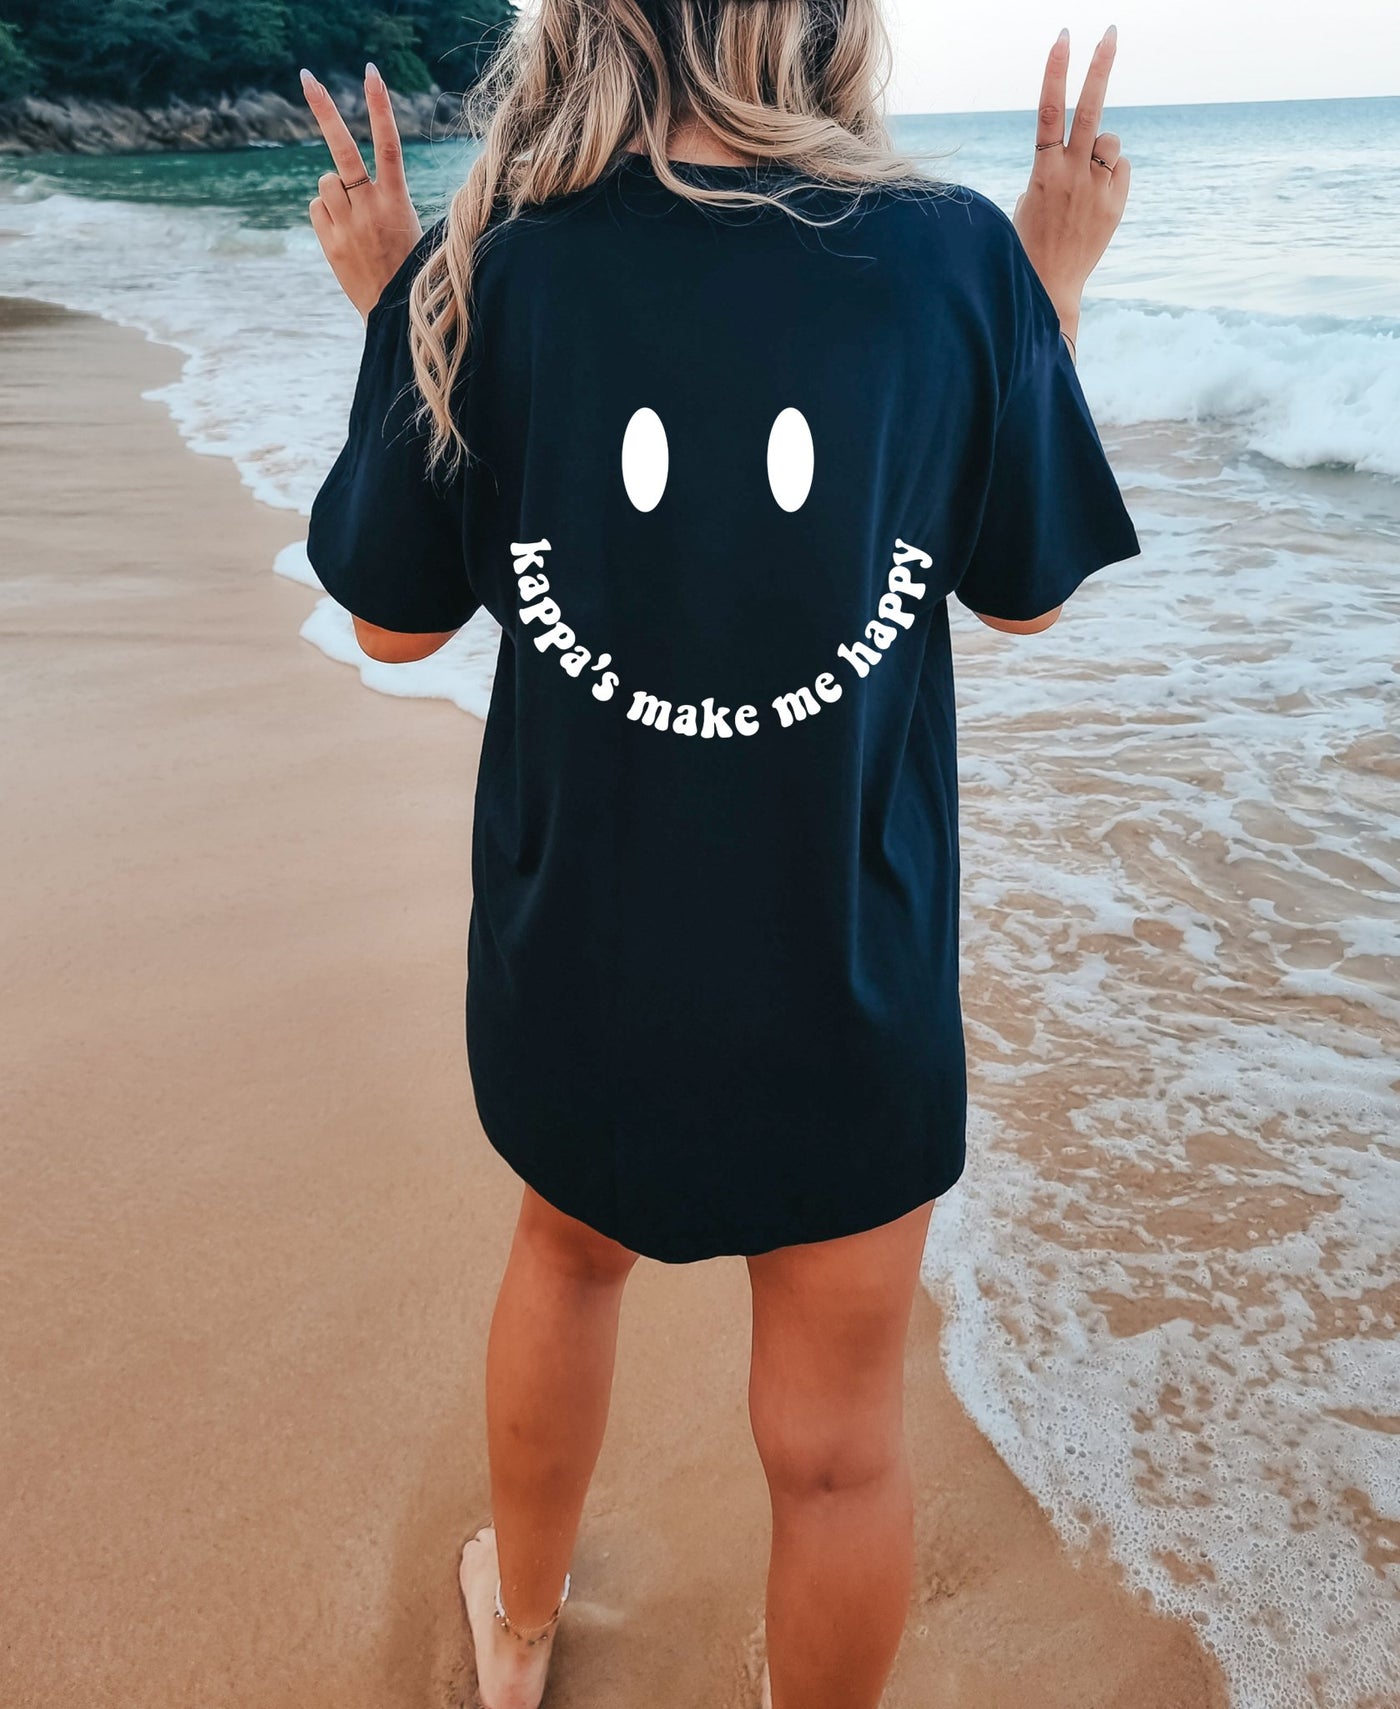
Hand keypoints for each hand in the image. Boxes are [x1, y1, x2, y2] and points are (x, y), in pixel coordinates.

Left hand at [302, 64, 423, 320]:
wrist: (395, 316)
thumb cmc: (407, 268)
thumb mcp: (408, 228)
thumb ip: (380, 197)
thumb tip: (337, 179)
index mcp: (397, 201)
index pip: (389, 144)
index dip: (380, 106)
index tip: (371, 73)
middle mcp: (369, 207)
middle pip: (343, 150)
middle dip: (324, 110)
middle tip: (306, 77)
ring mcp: (346, 224)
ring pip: (326, 182)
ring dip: (334, 191)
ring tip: (355, 219)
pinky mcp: (328, 240)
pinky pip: (317, 207)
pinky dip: (326, 213)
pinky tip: (344, 235)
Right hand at [1013, 27, 1130, 333]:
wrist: (1049, 286)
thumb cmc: (1031, 240)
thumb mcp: (1030, 198)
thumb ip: (1054, 165)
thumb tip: (1084, 144)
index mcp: (1042, 170)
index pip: (1048, 110)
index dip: (1055, 71)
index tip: (1063, 38)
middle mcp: (1072, 174)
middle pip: (1089, 109)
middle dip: (1099, 68)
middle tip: (1109, 32)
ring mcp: (1097, 188)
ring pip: (1109, 142)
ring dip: (1101, 149)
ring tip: (1085, 181)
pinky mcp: (1116, 203)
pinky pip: (1121, 169)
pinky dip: (1111, 176)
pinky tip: (1096, 201)